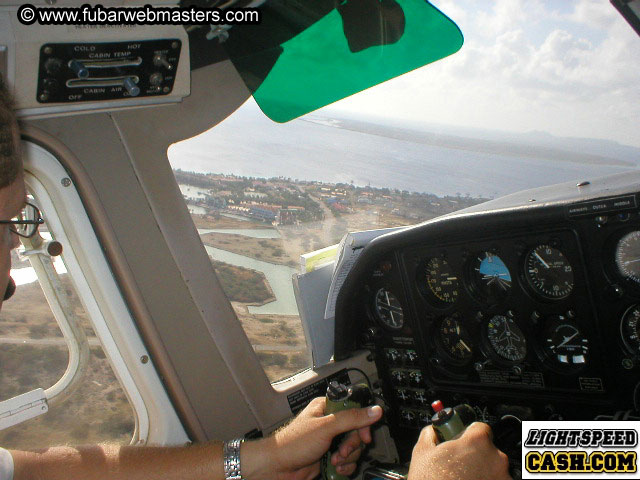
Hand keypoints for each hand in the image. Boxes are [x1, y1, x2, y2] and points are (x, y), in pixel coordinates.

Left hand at [245, 397, 382, 479]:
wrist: (278, 468)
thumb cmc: (293, 443)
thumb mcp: (325, 427)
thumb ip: (351, 418)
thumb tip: (374, 410)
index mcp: (327, 408)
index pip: (356, 410)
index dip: (362, 424)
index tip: (363, 435)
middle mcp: (330, 422)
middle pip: (357, 431)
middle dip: (352, 445)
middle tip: (342, 450)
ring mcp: (330, 440)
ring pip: (354, 448)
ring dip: (347, 458)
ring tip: (334, 460)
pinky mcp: (330, 455)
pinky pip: (348, 460)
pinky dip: (344, 466)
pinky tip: (335, 467)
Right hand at [407, 422, 510, 479]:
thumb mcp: (421, 452)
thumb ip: (430, 434)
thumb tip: (433, 431)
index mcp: (477, 441)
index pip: (480, 428)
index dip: (468, 434)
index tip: (461, 442)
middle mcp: (496, 458)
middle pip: (488, 449)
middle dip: (475, 455)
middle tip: (458, 465)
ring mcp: (502, 478)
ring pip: (493, 469)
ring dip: (482, 472)